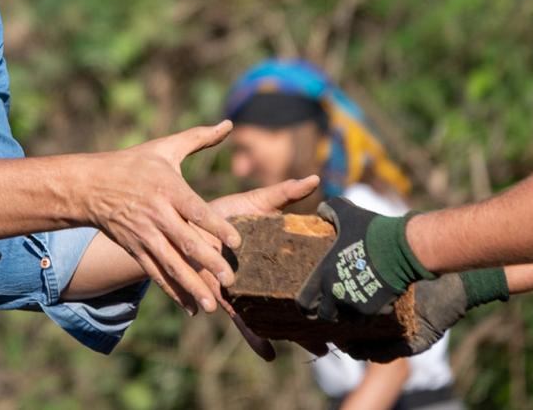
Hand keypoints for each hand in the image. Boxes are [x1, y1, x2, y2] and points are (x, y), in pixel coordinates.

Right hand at [79, 121, 243, 315]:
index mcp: (167, 188)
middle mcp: (156, 214)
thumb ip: (199, 138)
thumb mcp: (164, 148)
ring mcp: (144, 235)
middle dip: (208, 262)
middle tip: (231, 280)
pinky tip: (191, 307)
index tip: (237, 241)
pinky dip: (173, 292)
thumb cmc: (133, 164)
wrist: (90, 185)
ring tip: (213, 305)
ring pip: (172, 264)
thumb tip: (228, 124)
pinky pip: (156, 274)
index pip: (195, 210)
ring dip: (192, 285)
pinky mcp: (136, 249)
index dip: (215, 226)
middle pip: (185, 241)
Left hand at [203, 176, 322, 358]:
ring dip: (291, 334)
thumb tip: (315, 178)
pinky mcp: (226, 294)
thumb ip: (285, 193)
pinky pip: (241, 317)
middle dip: (312, 321)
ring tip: (316, 350)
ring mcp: (247, 289)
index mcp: (277, 259)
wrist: (185, 221)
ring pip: (273, 316)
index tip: (347, 303)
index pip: (305, 276)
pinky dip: (254, 335)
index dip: (324, 290)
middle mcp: (265, 279)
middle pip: (292, 302)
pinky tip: (269, 353)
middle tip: (336, 339)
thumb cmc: (224, 212)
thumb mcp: (258, 201)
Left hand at [296, 196, 426, 321]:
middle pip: (325, 315)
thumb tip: (321, 209)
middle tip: (333, 302)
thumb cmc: (372, 230)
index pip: (304, 303)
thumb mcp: (346, 214)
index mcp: (324, 276)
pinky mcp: (375, 311)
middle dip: (328, 310)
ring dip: (347, 312)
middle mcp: (336, 295)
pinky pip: (366, 318)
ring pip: (347, 319)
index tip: (308, 304)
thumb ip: (330, 209)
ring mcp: (356, 306)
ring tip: (351, 300)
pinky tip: (369, 300)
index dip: (304, 305)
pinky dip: (366, 313)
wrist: (403, 248)